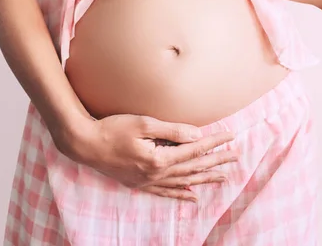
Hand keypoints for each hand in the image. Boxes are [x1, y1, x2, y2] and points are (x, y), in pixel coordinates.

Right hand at [80, 114, 237, 201]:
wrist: (85, 144)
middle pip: (193, 168)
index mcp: (159, 159)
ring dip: (204, 179)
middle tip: (236, 157)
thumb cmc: (112, 129)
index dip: (214, 143)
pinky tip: (193, 197)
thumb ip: (172, 131)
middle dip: (216, 161)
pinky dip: (181, 195)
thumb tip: (197, 136)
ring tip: (223, 178)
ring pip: (183, 182)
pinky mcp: (139, 184)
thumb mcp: (143, 124)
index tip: (230, 136)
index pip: (194, 150)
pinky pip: (166, 193)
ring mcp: (147, 182)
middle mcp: (156, 174)